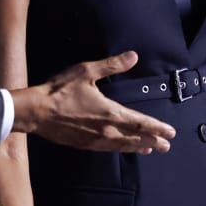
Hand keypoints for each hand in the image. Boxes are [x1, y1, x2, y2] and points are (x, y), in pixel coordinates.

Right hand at [10, 50, 174, 152]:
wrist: (36, 112)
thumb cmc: (59, 90)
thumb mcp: (86, 72)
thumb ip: (111, 65)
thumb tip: (133, 56)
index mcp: (110, 113)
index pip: (140, 122)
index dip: (157, 127)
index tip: (170, 132)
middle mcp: (106, 130)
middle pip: (135, 138)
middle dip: (153, 141)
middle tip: (167, 146)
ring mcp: (95, 140)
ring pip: (123, 146)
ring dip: (139, 147)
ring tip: (151, 149)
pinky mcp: (84, 144)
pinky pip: (109, 149)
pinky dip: (121, 149)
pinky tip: (123, 148)